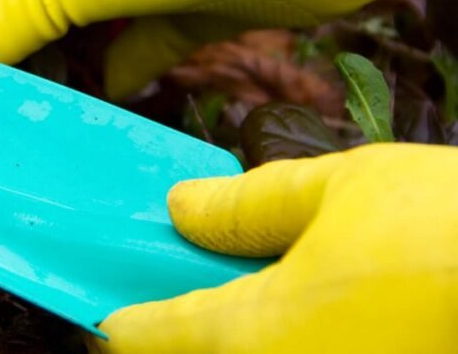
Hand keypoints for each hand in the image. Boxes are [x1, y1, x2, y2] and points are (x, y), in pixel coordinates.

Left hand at [88, 143, 457, 352]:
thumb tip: (181, 210)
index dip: (115, 318)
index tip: (104, 307)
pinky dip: (287, 340)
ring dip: (239, 331)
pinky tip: (326, 305)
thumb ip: (246, 206)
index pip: (144, 337)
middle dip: (177, 332)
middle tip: (189, 283)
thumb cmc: (448, 229)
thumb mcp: (338, 190)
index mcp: (252, 333)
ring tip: (264, 277)